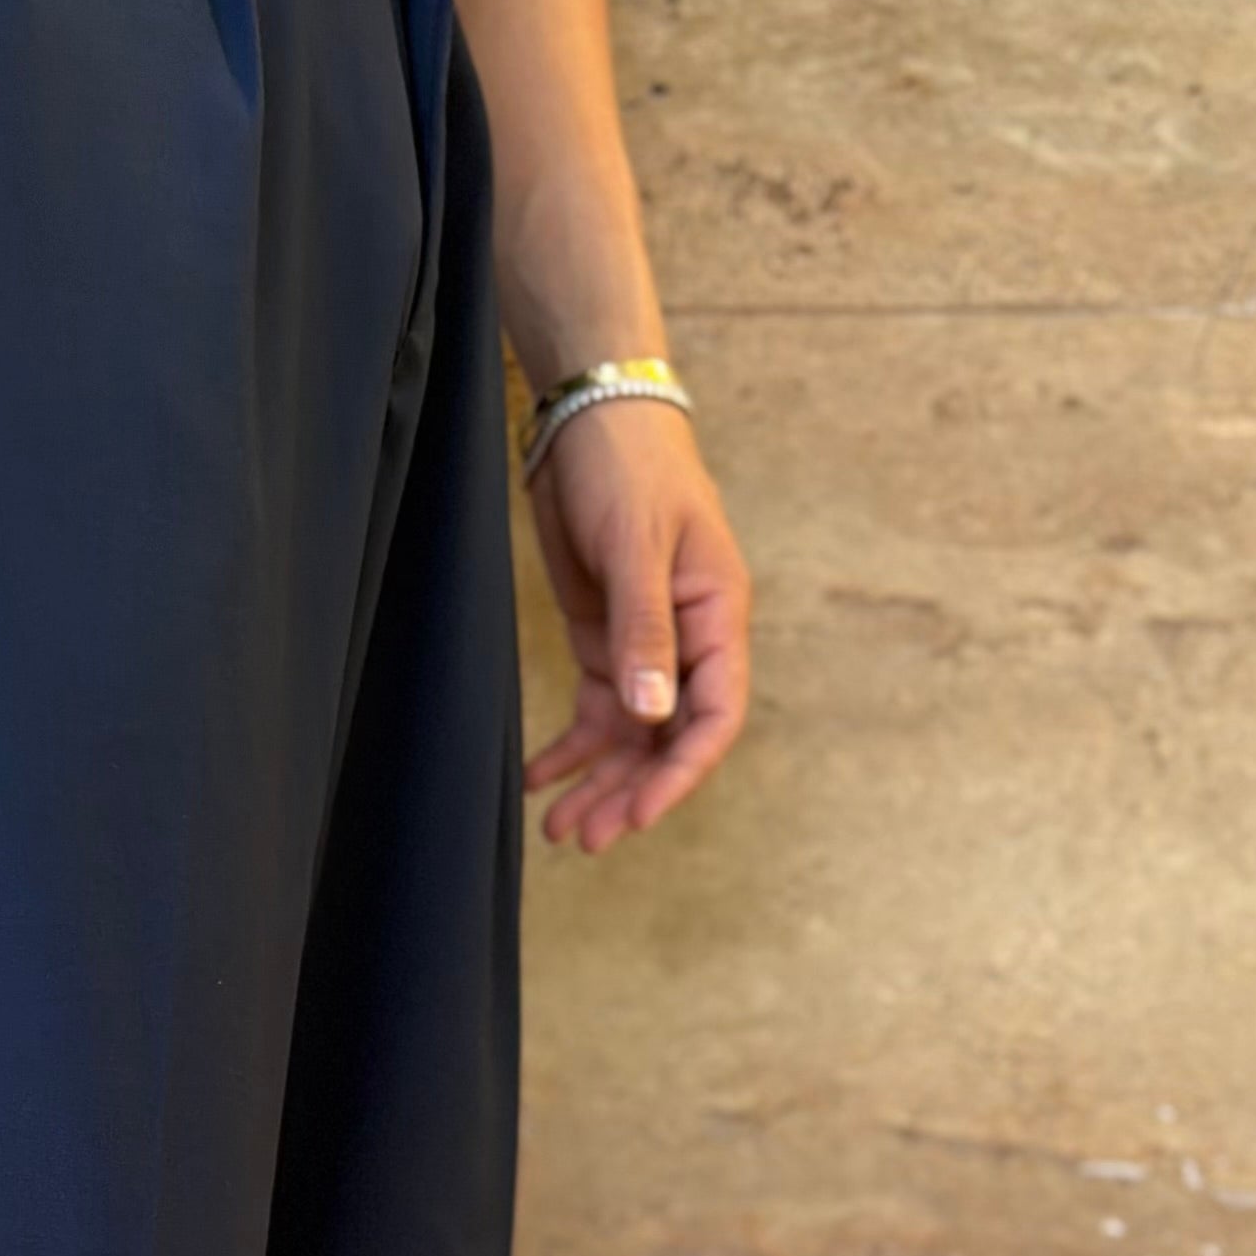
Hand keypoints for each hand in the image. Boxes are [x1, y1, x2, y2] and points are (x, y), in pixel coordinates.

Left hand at [521, 393, 751, 851]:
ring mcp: (646, 643)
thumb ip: (644, 630)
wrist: (590, 417)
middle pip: (667, 739)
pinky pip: (594, 709)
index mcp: (718, 618)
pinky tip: (537, 780)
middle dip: (629, 791)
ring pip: (629, 734)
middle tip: (584, 838)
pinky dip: (568, 747)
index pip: (713, 717)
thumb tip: (653, 713)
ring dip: (596, 782)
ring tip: (558, 830)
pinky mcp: (604, 638)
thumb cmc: (631, 468)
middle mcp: (688, 641)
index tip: (637, 815)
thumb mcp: (638, 546)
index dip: (678, 773)